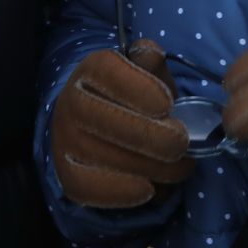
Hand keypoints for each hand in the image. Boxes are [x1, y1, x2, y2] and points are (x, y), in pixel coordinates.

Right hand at [50, 40, 192, 208]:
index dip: (140, 89)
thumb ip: (150, 62)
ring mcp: (65, 139)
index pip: (108, 72)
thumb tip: (151, 54)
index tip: (168, 105)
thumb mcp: (145, 73)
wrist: (94, 126)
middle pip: (108, 120)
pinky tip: (149, 189)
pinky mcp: (66, 174)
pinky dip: (122, 192)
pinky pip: (89, 188)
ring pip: (105, 157)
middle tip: (182, 143)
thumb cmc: (132, 97)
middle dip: (153, 136)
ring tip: (179, 168)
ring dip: (150, 168)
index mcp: (91, 69)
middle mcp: (71, 102)